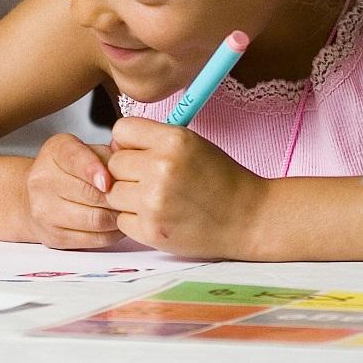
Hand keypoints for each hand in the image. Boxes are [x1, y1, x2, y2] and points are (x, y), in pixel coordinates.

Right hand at [23, 133, 119, 248]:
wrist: (34, 195)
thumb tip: (128, 160)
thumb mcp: (85, 150)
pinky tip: (115, 223)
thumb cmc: (69, 170)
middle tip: (133, 196)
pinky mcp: (54, 237)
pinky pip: (95, 239)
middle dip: (118, 197)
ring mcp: (45, 211)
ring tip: (125, 210)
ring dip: (118, 216)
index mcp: (55, 152)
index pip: (76, 159)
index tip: (107, 181)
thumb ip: (107, 153)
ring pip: (96, 220)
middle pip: (92, 195)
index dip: (94, 170)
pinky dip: (112, 233)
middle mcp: (43, 180)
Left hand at [105, 117, 266, 257]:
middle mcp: (161, 168)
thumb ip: (153, 141)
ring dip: (129, 197)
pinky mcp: (151, 231)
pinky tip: (159, 217)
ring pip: (113, 193)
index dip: (128, 143)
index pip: (121, 130)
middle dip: (128, 172)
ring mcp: (154, 202)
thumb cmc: (221, 179)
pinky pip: (122, 220)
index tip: (139, 152)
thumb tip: (113, 148)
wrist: (249, 218)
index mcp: (173, 140)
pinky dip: (135, 220)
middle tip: (151, 180)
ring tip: (157, 199)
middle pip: (114, 164)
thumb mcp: (191, 143)